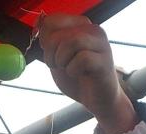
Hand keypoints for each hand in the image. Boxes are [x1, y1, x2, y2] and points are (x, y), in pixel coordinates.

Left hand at [39, 14, 138, 133]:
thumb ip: (49, 42)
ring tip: (68, 69)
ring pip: (71, 41)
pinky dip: (73, 70)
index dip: (45, 41)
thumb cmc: (77, 80)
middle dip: (50, 54)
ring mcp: (101, 44)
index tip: (52, 55)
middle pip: (58, 34)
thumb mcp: (57, 58)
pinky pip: (82, 58)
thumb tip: (40, 24)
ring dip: (61, 60)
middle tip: (58, 66)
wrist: (98, 100)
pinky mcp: (104, 61)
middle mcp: (93, 30)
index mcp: (80, 26)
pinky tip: (79, 75)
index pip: (52, 21)